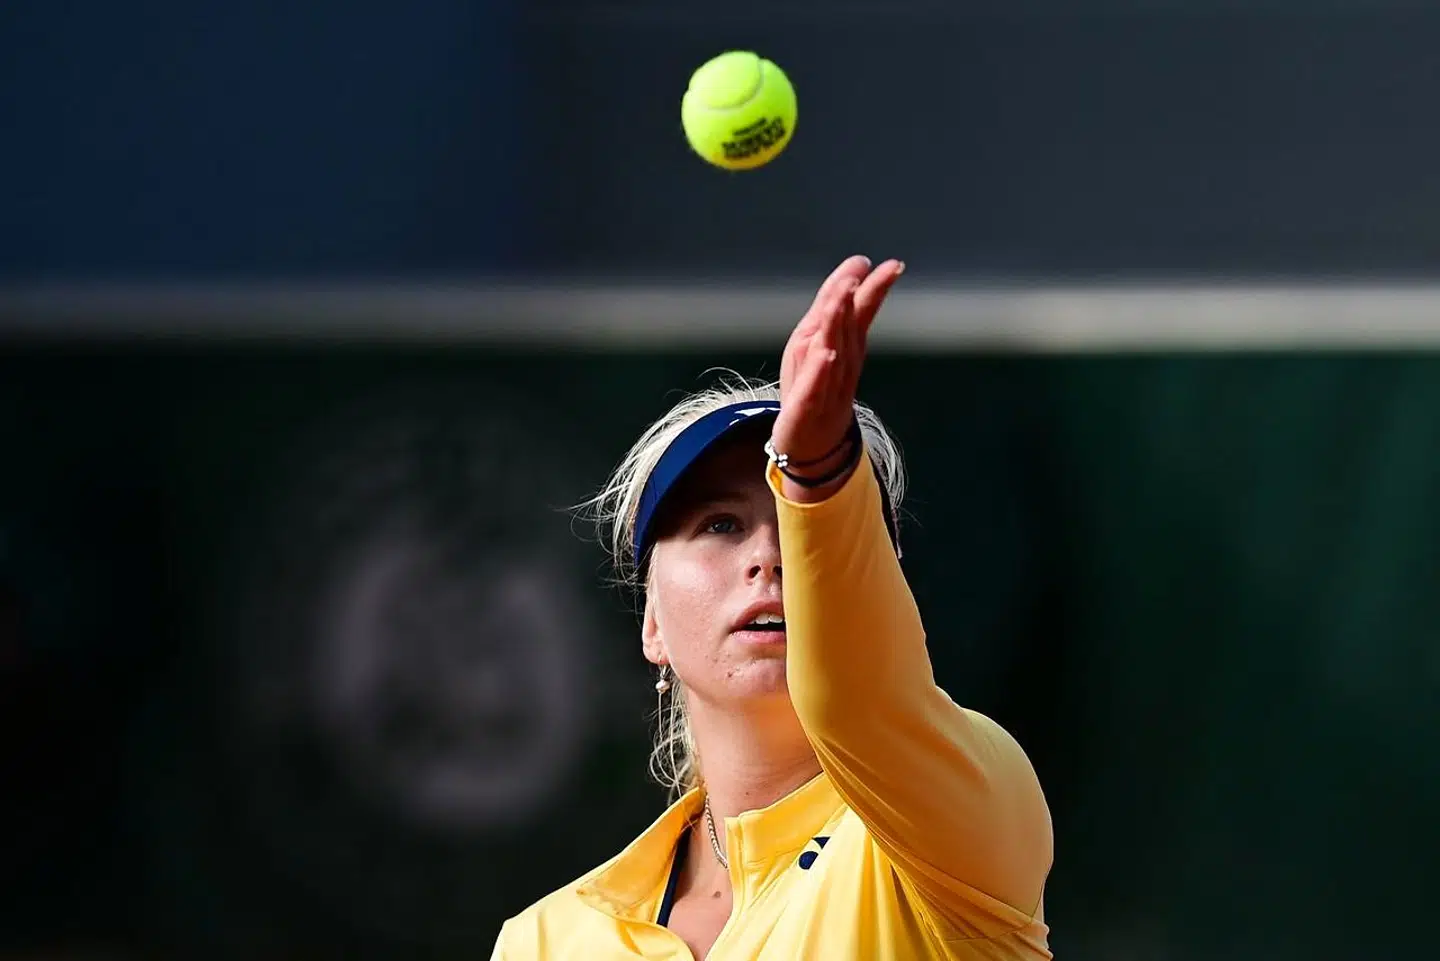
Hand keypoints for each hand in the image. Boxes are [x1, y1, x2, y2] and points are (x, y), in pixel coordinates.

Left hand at [771, 254, 904, 502]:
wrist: (812, 445)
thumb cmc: (816, 389)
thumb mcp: (820, 343)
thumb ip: (836, 309)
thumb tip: (853, 270)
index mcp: (844, 345)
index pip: (861, 312)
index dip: (875, 288)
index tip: (892, 265)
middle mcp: (841, 363)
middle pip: (848, 327)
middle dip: (853, 299)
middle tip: (860, 272)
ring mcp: (827, 385)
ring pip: (833, 350)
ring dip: (837, 324)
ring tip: (842, 298)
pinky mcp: (807, 406)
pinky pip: (816, 386)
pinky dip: (822, 371)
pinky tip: (827, 354)